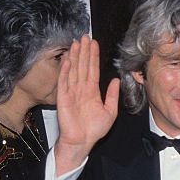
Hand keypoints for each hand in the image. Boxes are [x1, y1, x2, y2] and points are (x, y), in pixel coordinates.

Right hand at [54, 35, 119, 174]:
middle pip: (82, 66)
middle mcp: (81, 89)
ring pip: (73, 71)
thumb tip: (116, 80)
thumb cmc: (94, 130)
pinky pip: (64, 83)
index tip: (94, 44)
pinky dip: (65, 72)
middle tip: (85, 37)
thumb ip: (113, 95)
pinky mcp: (63, 99)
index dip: (93, 56)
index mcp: (92, 92)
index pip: (93, 70)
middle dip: (84, 52)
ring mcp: (71, 93)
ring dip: (74, 57)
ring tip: (76, 44)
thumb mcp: (110, 112)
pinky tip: (67, 61)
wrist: (81, 142)